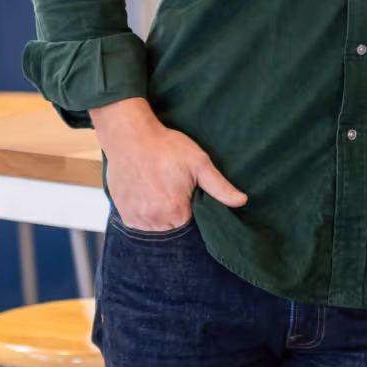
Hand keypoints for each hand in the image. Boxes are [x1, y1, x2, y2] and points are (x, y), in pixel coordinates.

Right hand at [91, 98, 246, 230]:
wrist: (131, 137)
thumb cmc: (167, 147)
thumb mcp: (199, 163)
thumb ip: (220, 187)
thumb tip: (242, 201)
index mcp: (177, 211)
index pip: (194, 225)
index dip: (195, 211)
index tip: (191, 195)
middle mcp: (155, 220)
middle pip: (174, 228)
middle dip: (178, 214)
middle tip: (175, 190)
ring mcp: (137, 219)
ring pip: (157, 228)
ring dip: (162, 216)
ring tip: (161, 191)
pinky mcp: (124, 214)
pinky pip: (140, 223)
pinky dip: (146, 215)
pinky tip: (149, 195)